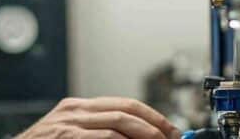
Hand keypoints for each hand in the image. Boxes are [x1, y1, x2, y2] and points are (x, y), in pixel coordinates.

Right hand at [15, 97, 180, 138]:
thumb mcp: (68, 135)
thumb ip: (96, 133)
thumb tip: (133, 137)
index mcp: (76, 108)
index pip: (123, 104)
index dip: (152, 116)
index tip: (170, 130)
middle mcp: (73, 111)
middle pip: (126, 110)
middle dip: (156, 125)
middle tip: (173, 138)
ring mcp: (68, 124)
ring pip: (118, 123)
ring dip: (146, 135)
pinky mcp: (67, 138)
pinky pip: (105, 138)